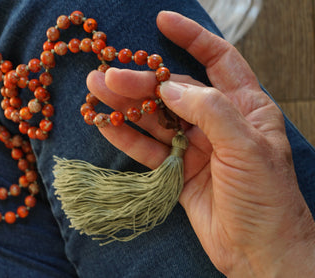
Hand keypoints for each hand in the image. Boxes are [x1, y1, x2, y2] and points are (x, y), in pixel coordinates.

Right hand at [87, 11, 314, 275]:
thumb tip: (170, 86)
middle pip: (173, 92)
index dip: (192, 38)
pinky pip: (147, 149)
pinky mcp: (177, 170)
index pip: (218, 60)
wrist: (259, 251)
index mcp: (244, 107)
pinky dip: (125, 137)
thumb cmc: (266, 197)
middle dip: (140, 81)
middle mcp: (217, 122)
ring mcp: (195, 146)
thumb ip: (210, 110)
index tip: (162, 22)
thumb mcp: (246, 147)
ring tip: (94, 92)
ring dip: (125, 106)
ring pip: (154, 119)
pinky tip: (104, 124)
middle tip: (106, 74)